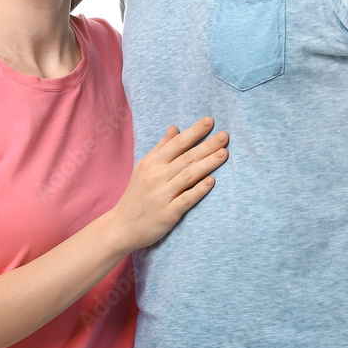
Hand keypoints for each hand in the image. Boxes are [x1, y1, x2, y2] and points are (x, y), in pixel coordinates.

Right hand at [111, 116, 227, 250]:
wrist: (121, 226)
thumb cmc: (136, 194)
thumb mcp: (144, 167)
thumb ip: (161, 147)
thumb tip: (175, 127)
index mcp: (152, 163)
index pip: (177, 143)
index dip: (194, 131)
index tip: (211, 121)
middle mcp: (157, 176)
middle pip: (186, 157)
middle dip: (207, 145)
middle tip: (225, 136)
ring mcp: (162, 195)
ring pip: (188, 175)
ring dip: (207, 164)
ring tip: (224, 153)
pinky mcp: (167, 214)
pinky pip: (186, 199)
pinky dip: (198, 190)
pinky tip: (211, 182)